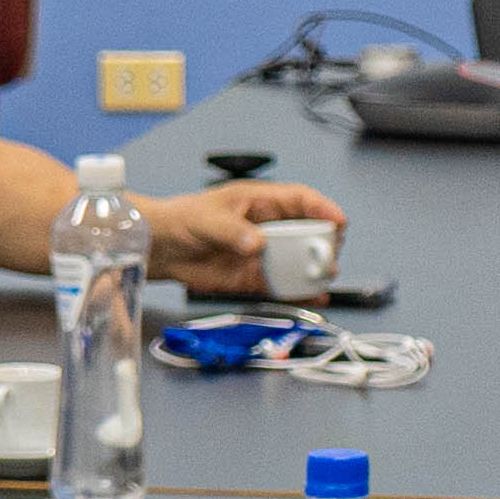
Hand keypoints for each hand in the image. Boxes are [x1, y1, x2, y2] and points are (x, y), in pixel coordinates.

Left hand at [143, 177, 345, 288]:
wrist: (160, 249)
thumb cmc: (182, 221)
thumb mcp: (207, 220)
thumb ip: (232, 231)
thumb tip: (257, 244)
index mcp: (260, 202)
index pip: (300, 200)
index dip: (323, 208)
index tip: (338, 221)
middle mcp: (268, 227)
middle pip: (307, 233)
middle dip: (323, 243)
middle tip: (328, 255)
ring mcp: (263, 254)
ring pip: (299, 262)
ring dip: (314, 270)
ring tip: (323, 278)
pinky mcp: (254, 278)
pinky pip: (283, 285)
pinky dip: (299, 293)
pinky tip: (315, 298)